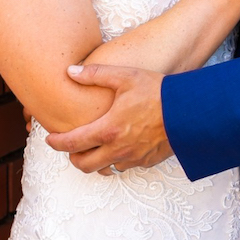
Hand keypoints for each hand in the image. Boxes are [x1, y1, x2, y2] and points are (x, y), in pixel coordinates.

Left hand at [44, 64, 170, 172]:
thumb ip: (95, 74)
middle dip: (73, 157)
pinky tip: (119, 146)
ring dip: (95, 160)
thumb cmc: (158, 92)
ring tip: (94, 146)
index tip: (49, 138)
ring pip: (104, 168)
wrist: (190, 111)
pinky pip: (124, 166)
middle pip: (84, 164)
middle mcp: (118, 149)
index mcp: (108, 129)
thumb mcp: (125, 77)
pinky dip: (116, 159)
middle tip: (71, 145)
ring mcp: (133, 158)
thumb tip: (70, 71)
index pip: (72, 143)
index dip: (56, 143)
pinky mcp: (147, 161)